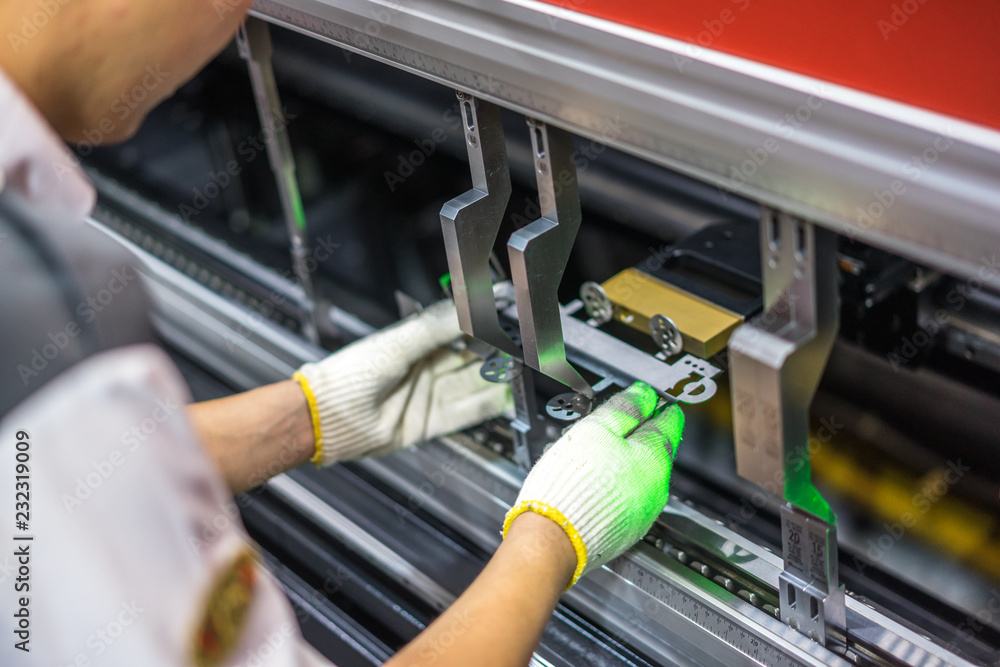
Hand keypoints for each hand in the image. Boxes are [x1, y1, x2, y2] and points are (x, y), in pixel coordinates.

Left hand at [294, 300, 512, 465]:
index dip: (482, 325)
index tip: (505, 319)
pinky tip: (505, 400)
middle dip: (495, 353)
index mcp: (416, 342)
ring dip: (495, 380)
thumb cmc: (351, 375)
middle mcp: (424, 367)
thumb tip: (468, 307)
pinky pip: (465, 413)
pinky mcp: (429, 421)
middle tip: (519, 348)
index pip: (458, 329)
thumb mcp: (399, 343)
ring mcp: (428, 395)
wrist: (331, 418)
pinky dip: (487, 407)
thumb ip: (436, 326)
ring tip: (517, 372)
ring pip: (472, 385)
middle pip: (470, 358)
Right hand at [503, 382, 683, 586]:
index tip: (653, 398)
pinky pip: (625, 498)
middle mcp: (656, 489)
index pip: (670, 422)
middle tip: (611, 423)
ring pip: (638, 475)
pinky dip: (612, 485)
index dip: (659, 405)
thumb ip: (624, 408)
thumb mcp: (596, 429)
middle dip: (635, 434)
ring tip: (591, 452)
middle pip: (653, 450)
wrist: (553, 539)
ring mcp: (642, 513)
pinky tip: (590, 481)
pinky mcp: (625, 531)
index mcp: (654, 460)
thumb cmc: (572, 484)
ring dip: (621, 460)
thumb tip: (644, 394)